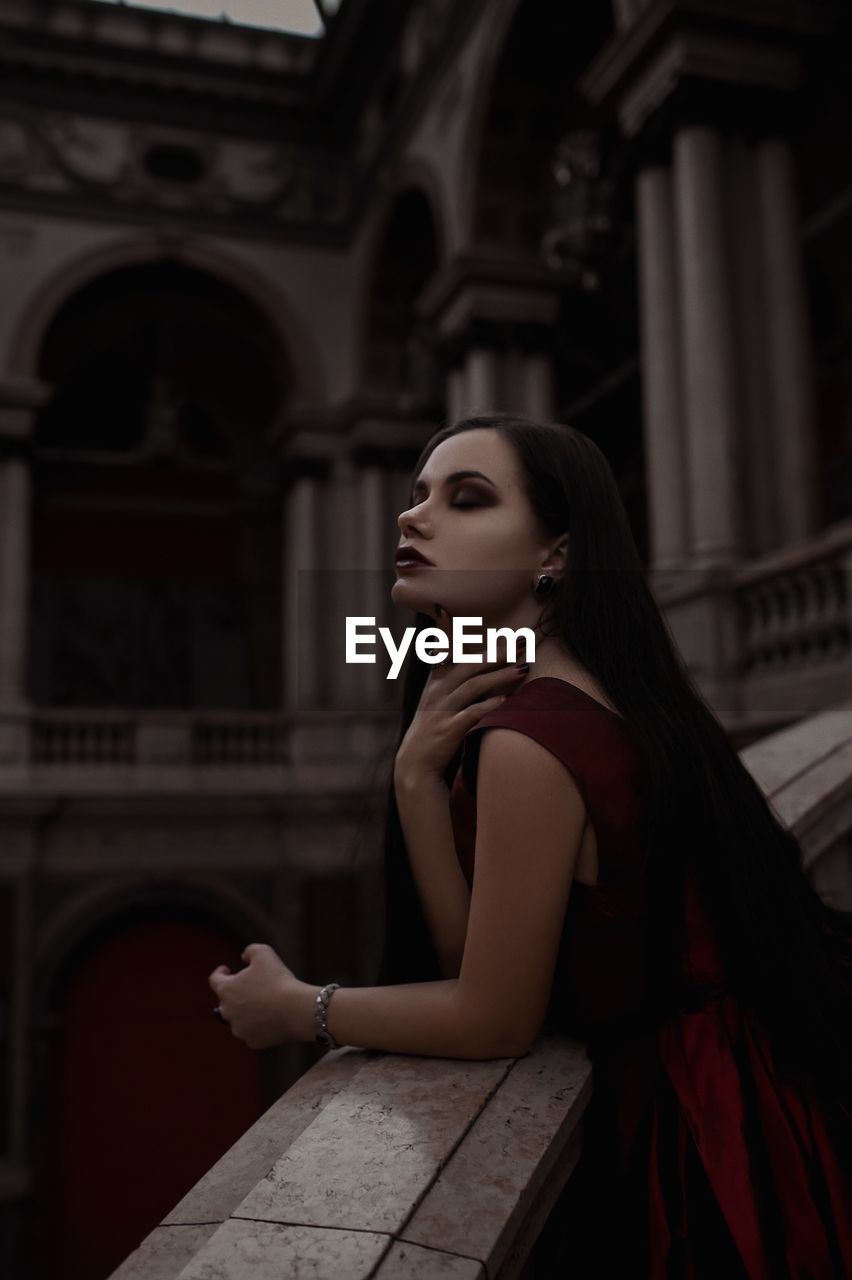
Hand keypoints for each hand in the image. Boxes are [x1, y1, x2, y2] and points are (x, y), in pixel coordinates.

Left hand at [208, 943, 300, 1050]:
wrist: (296, 1009)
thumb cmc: (279, 980)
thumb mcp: (264, 953)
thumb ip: (250, 951)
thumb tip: (244, 957)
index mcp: (226, 990)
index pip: (214, 980)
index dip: (220, 972)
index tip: (227, 969)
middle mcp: (227, 1012)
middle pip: (226, 1001)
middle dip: (236, 993)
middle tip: (253, 987)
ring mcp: (239, 1029)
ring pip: (239, 1018)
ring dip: (246, 1011)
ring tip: (264, 1003)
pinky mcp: (253, 1042)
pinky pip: (252, 1032)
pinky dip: (258, 1026)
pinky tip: (271, 1018)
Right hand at [395, 638, 527, 783]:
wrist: (415, 764)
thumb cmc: (433, 731)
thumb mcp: (438, 702)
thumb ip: (455, 682)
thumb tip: (482, 668)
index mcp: (437, 682)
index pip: (457, 653)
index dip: (482, 642)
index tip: (504, 632)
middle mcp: (438, 692)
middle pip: (470, 665)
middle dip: (497, 652)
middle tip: (521, 643)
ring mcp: (442, 710)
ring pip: (473, 686)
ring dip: (500, 676)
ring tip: (522, 669)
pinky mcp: (448, 730)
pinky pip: (471, 714)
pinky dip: (489, 706)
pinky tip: (507, 702)